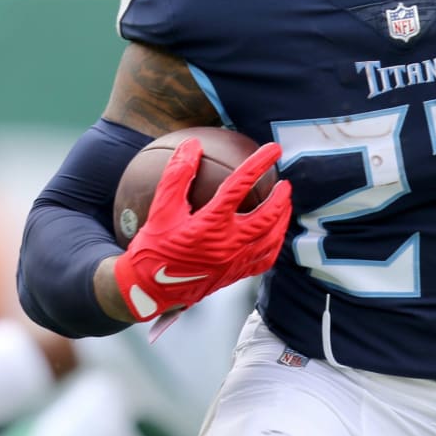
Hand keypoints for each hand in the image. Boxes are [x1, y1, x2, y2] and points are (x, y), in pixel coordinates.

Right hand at [113, 137, 291, 320]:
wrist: (149, 289)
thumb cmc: (153, 249)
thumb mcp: (160, 209)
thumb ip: (176, 175)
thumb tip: (191, 145)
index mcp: (210, 225)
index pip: (240, 186)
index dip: (258, 164)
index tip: (273, 150)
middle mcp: (228, 244)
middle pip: (266, 216)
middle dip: (281, 197)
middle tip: (285, 182)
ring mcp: (234, 262)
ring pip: (270, 238)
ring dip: (281, 219)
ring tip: (285, 205)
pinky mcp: (234, 275)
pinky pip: (264, 260)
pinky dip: (274, 245)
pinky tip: (274, 236)